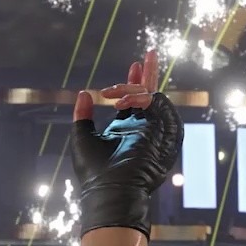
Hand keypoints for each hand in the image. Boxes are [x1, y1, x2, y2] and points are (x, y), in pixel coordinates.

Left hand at [70, 48, 180, 235]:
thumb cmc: (94, 172)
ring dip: (136, 89)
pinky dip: (143, 98)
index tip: (134, 64)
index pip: (135, 100)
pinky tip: (125, 101)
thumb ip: (82, 115)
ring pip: (154, 98)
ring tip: (115, 93)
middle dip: (150, 73)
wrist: (109, 192)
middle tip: (150, 53)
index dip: (134, 81)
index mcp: (126, 130)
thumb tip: (84, 93)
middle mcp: (143, 129)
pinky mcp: (164, 134)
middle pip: (151, 94)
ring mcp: (154, 131)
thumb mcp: (82, 137)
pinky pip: (160, 105)